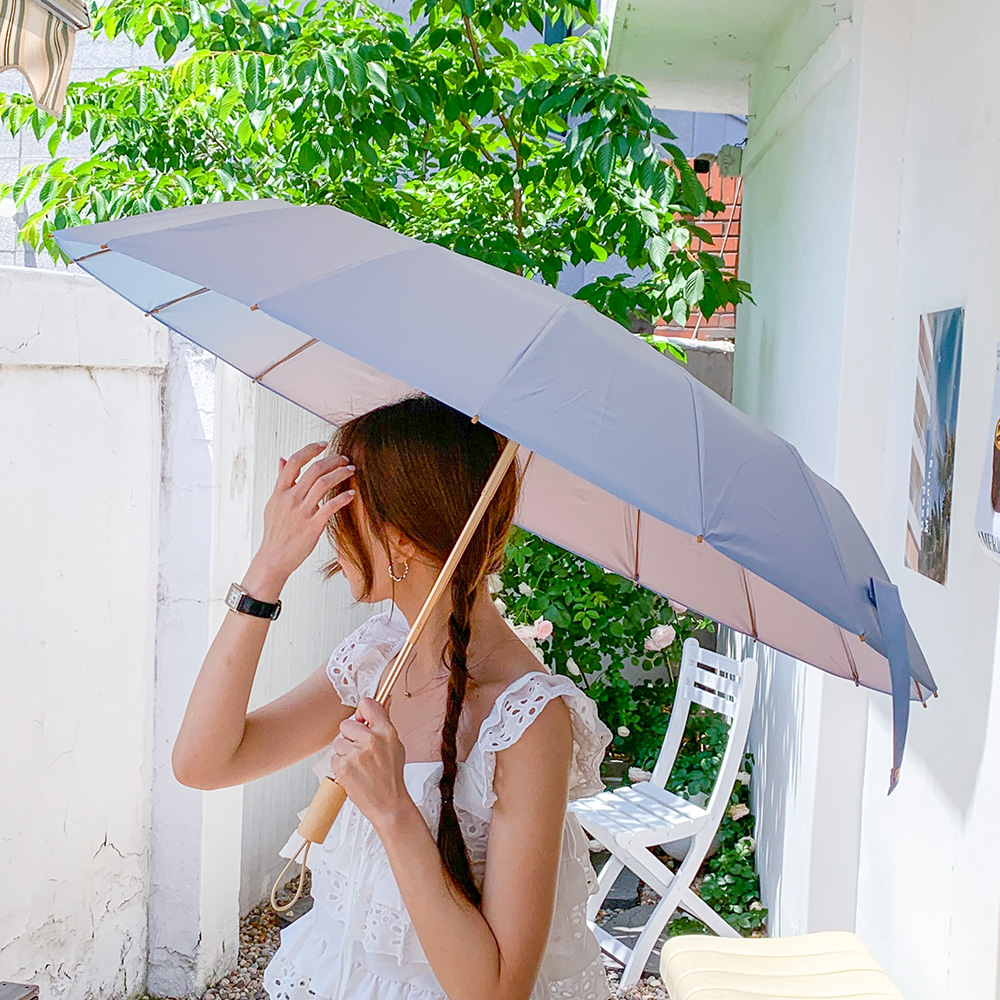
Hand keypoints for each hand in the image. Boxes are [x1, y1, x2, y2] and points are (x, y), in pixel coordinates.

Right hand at [254, 441, 355, 582]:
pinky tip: (352, 494)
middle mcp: (291, 498)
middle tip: (345, 459)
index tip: (324, 445)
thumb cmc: (275, 531)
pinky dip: (343, 498)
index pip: (295, 462)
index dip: (310, 449)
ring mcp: (302, 512)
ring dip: (340, 474)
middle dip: (332, 460)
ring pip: (323, 484)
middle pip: (313, 469)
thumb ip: (280, 481)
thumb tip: (282, 459)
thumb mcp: (273, 503)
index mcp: (280, 491)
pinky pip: (330, 506)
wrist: (274, 558)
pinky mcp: (312, 525)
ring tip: (351, 470)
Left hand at [329, 697, 409, 829]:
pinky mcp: (343, 767)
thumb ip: (384, 723)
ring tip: (359, 764)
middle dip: (351, 736)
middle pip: (346, 724)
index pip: (367, 704)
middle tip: (361, 750)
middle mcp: (371, 740)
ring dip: (345, 752)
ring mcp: (356, 754)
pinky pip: (333, 757)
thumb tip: (383, 701)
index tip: (362, 719)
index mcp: (386, 731)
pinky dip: (340, 765)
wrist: (388, 804)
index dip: (362, 712)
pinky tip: (353, 772)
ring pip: (338, 742)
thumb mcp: (395, 744)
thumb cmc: (391, 777)